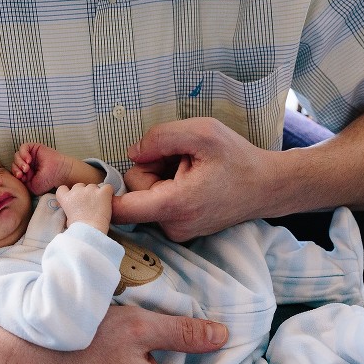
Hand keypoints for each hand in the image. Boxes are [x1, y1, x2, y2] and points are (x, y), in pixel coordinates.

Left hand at [12, 142, 72, 194]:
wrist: (59, 174)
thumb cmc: (48, 181)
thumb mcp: (31, 186)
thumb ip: (22, 182)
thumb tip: (16, 176)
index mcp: (26, 172)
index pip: (15, 171)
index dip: (16, 174)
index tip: (23, 179)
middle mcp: (28, 163)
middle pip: (14, 163)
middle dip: (17, 169)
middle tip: (23, 174)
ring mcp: (31, 155)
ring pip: (17, 155)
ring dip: (20, 162)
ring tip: (27, 168)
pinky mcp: (35, 147)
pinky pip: (23, 147)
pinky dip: (23, 153)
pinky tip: (29, 160)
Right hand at [56, 182, 113, 232]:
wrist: (90, 231)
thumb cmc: (78, 229)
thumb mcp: (67, 219)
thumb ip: (70, 210)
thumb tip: (74, 211)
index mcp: (66, 198)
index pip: (63, 189)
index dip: (69, 192)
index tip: (74, 198)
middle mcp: (77, 191)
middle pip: (80, 186)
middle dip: (84, 193)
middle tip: (88, 203)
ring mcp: (90, 190)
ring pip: (93, 186)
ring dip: (96, 193)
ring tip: (100, 204)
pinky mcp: (103, 192)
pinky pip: (107, 187)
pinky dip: (108, 192)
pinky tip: (108, 199)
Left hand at [114, 117, 280, 240]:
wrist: (268, 187)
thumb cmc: (238, 159)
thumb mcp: (202, 133)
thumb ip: (160, 137)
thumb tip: (132, 151)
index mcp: (174, 205)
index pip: (121, 211)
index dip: (104, 194)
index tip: (96, 183)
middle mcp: (172, 225)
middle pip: (134, 193)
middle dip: (149, 169)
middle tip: (181, 159)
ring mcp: (176, 230)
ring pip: (147, 196)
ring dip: (161, 177)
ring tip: (191, 169)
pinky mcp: (180, 229)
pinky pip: (159, 203)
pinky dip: (169, 187)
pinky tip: (192, 180)